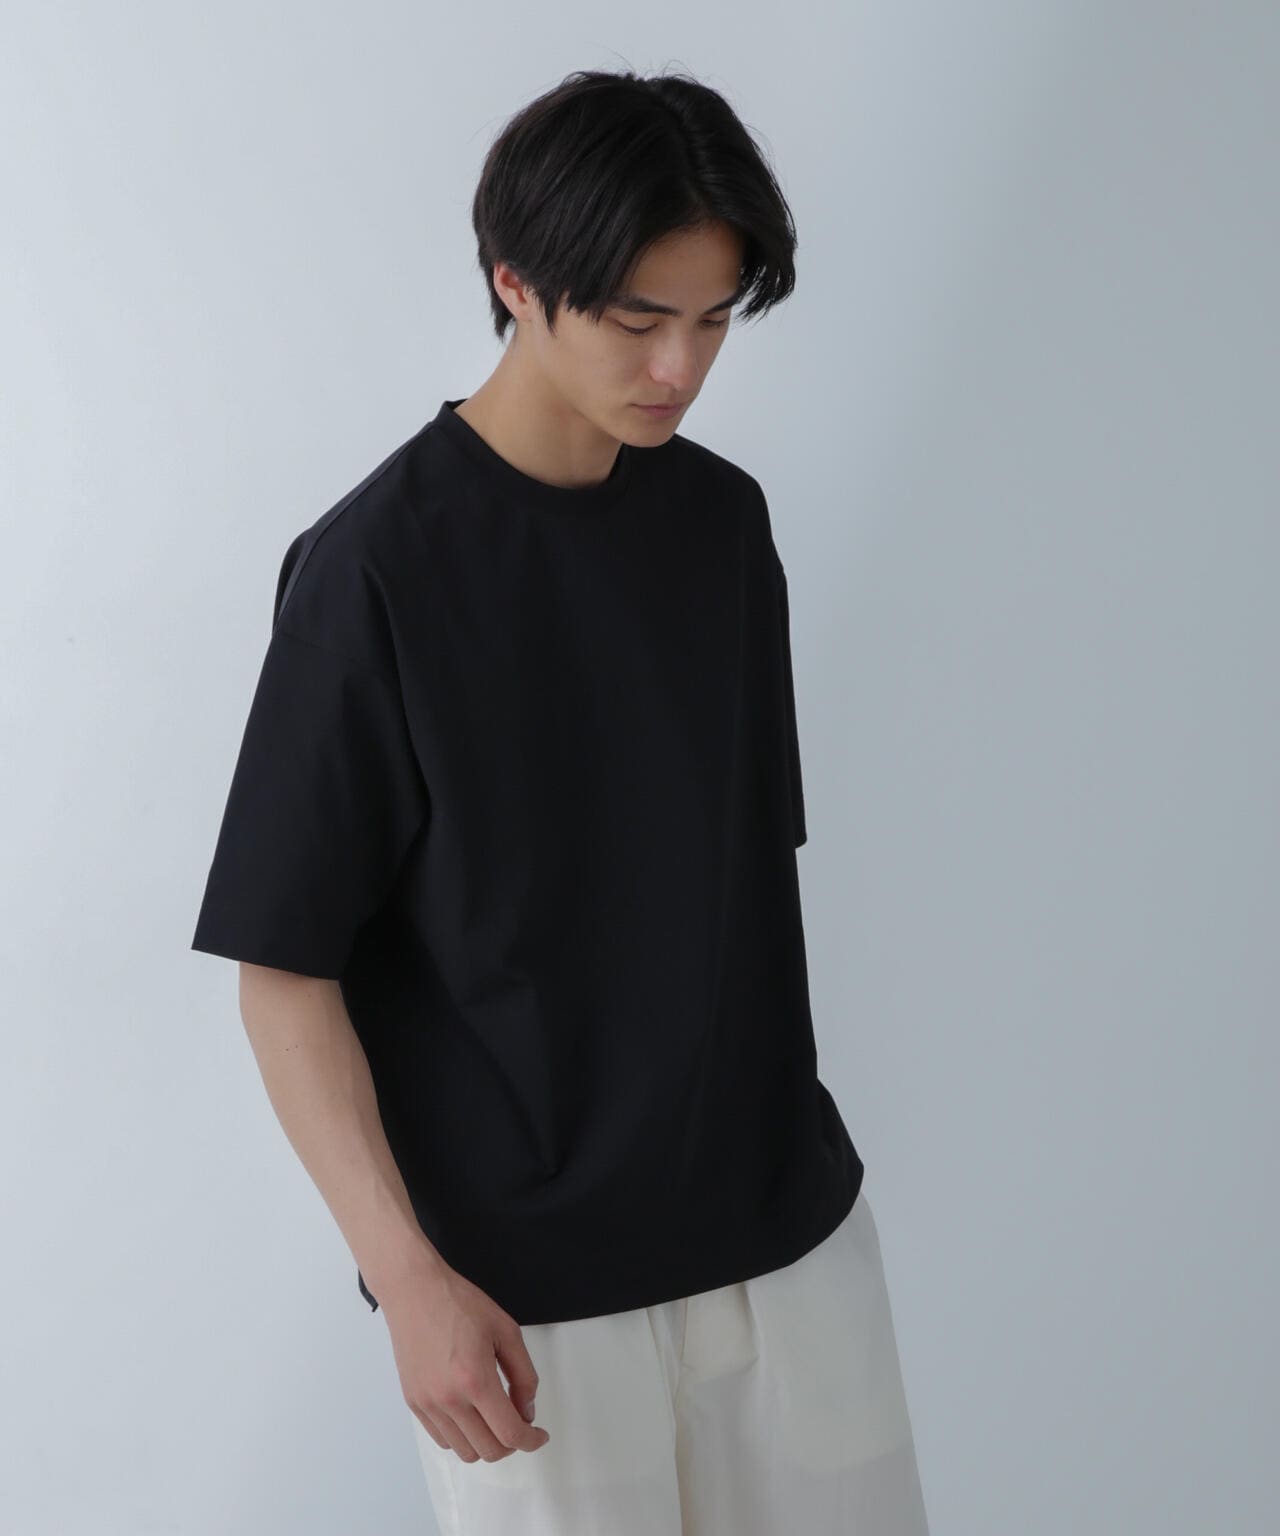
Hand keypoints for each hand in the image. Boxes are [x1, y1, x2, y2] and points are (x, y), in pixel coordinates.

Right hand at [381, 1260, 551, 1461]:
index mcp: (476, 1380)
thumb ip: (524, 1375)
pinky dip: (462, 1437)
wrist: (415, 1292)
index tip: (539, 1435)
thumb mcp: (506, 1331)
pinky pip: (442, 1440)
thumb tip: (527, 1410)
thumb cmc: (460, 1304)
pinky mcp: (414, 1404)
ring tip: (493, 1416)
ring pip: (465, 1451)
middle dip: (512, 1443)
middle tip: (519, 1420)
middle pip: (489, 1450)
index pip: (510, 1433)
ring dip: (486, 1442)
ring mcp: (428, 1405)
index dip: (531, 1440)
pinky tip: (471, 1413)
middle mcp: (449, 1400)